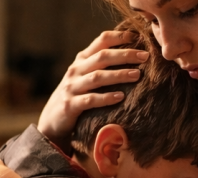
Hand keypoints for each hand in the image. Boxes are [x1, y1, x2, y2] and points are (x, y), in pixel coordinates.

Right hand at [37, 30, 149, 148]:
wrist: (53, 120)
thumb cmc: (77, 95)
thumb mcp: (85, 76)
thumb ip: (102, 65)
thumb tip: (132, 55)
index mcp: (82, 60)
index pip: (101, 41)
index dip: (119, 36)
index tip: (137, 37)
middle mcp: (76, 70)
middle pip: (102, 57)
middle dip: (125, 55)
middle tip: (145, 56)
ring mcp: (72, 87)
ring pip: (97, 77)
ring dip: (118, 75)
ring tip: (137, 75)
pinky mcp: (71, 105)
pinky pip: (90, 100)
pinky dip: (106, 98)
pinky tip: (120, 97)